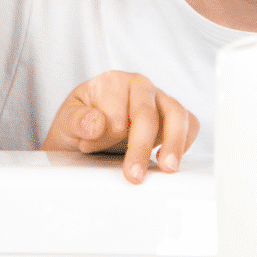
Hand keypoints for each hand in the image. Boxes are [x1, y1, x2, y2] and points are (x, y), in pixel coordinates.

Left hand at [41, 71, 199, 184]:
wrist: (86, 131)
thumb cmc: (79, 122)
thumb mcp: (66, 121)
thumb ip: (77, 120)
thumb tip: (98, 123)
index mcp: (112, 81)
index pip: (117, 108)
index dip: (107, 133)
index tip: (91, 148)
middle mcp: (139, 86)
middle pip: (148, 112)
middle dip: (141, 146)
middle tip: (133, 175)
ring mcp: (159, 100)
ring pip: (177, 114)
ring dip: (173, 143)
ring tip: (167, 168)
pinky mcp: (172, 118)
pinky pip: (190, 124)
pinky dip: (186, 141)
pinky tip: (170, 160)